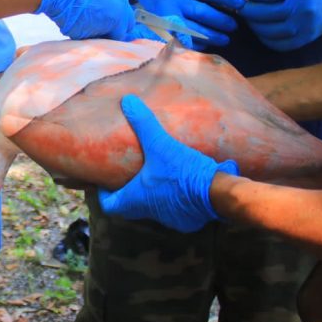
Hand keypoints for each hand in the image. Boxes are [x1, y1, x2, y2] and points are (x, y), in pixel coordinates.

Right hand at [36, 0, 136, 40]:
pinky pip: (85, 36)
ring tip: (86, 13)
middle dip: (112, 28)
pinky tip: (76, 17)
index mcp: (119, 9)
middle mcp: (109, 23)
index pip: (128, 24)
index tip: (114, 14)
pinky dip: (83, 30)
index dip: (122, 19)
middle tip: (100, 15)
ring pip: (101, 36)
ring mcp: (93, 31)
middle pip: (116, 34)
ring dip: (98, 29)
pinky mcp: (77, 35)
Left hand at [98, 95, 238, 232]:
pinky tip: (176, 183)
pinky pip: (173, 210)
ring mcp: (169, 219)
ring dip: (150, 195)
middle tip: (126, 175)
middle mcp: (149, 212)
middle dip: (126, 192)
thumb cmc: (183, 171)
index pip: (109, 205)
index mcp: (136, 199)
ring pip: (152, 209)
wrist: (218, 193)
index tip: (103, 183)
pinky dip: (171, 199)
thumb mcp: (160, 144)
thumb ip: (143, 123)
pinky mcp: (187, 221)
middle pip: (129, 207)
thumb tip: (127, 101)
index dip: (103, 194)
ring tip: (151, 175)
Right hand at [127, 0, 243, 48]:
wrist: (124, 5)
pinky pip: (184, 41)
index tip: (239, 3)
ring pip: (196, 28)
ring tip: (225, 39)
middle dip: (221, 20)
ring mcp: (166, 18)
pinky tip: (206, 46)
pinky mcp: (161, 33)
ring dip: (213, 35)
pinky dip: (197, 44)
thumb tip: (224, 6)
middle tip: (233, 26)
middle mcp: (172, 0)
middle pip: (203, 11)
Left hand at [236, 0, 321, 51]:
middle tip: (239, 6)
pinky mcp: (306, 39)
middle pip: (264, 14)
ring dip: (253, 25)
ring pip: (268, 31)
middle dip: (246, 10)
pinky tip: (261, 30)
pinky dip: (265, 39)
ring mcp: (304, 27)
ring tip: (249, 17)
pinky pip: (279, 45)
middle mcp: (302, 10)